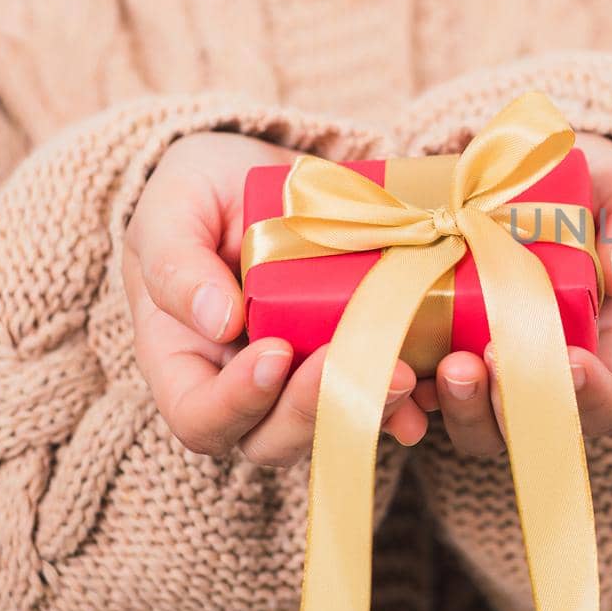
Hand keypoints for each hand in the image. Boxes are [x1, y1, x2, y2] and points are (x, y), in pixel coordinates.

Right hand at [123, 132, 428, 465]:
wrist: (268, 171)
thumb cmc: (202, 190)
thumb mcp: (174, 207)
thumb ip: (177, 262)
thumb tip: (216, 319)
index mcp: (186, 360)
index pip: (202, 418)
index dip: (237, 403)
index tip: (275, 351)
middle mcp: (246, 386)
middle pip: (272, 439)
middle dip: (315, 411)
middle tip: (351, 365)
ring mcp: (304, 378)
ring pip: (332, 428)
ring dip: (370, 410)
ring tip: (404, 374)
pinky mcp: (355, 359)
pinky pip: (384, 399)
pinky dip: (412, 398)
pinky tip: (437, 379)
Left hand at [417, 132, 611, 454]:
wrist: (524, 170)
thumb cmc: (592, 189)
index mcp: (602, 346)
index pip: (609, 400)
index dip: (591, 397)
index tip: (569, 361)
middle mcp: (543, 372)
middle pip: (533, 427)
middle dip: (507, 407)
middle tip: (490, 358)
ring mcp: (488, 369)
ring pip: (475, 425)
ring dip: (457, 408)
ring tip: (445, 366)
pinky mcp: (437, 350)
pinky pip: (417, 397)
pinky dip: (403, 398)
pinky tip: (394, 371)